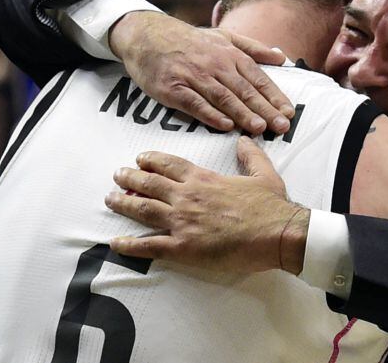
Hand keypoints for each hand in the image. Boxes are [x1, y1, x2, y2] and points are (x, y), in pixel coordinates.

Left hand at [106, 136, 308, 273]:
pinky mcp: (183, 248)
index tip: (140, 158)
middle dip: (130, 178)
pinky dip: (129, 245)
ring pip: (143, 210)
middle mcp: (187, 197)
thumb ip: (251, 155)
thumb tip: (244, 140)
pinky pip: (149, 246)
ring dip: (123, 203)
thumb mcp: (264, 173)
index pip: (169, 165)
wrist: (277, 233)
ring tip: (110, 199)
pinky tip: (115, 243)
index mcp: (203, 179)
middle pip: (149, 184)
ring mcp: (182, 222)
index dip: (152, 160)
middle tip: (117, 175)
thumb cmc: (271, 205)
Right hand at [109, 11, 294, 134]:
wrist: (146, 34)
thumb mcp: (223, 37)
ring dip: (242, 113)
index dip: (274, 97)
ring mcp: (193, 76)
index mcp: (230, 55)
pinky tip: (225, 125)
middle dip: (265, 109)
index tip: (289, 113)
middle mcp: (215, 65)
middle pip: (244, 90)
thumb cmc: (189, 40)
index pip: (258, 78)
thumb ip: (253, 48)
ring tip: (259, 128)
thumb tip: (282, 57)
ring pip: (222, 97)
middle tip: (282, 127)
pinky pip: (195, 103)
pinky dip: (210, 115)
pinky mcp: (173, 88)